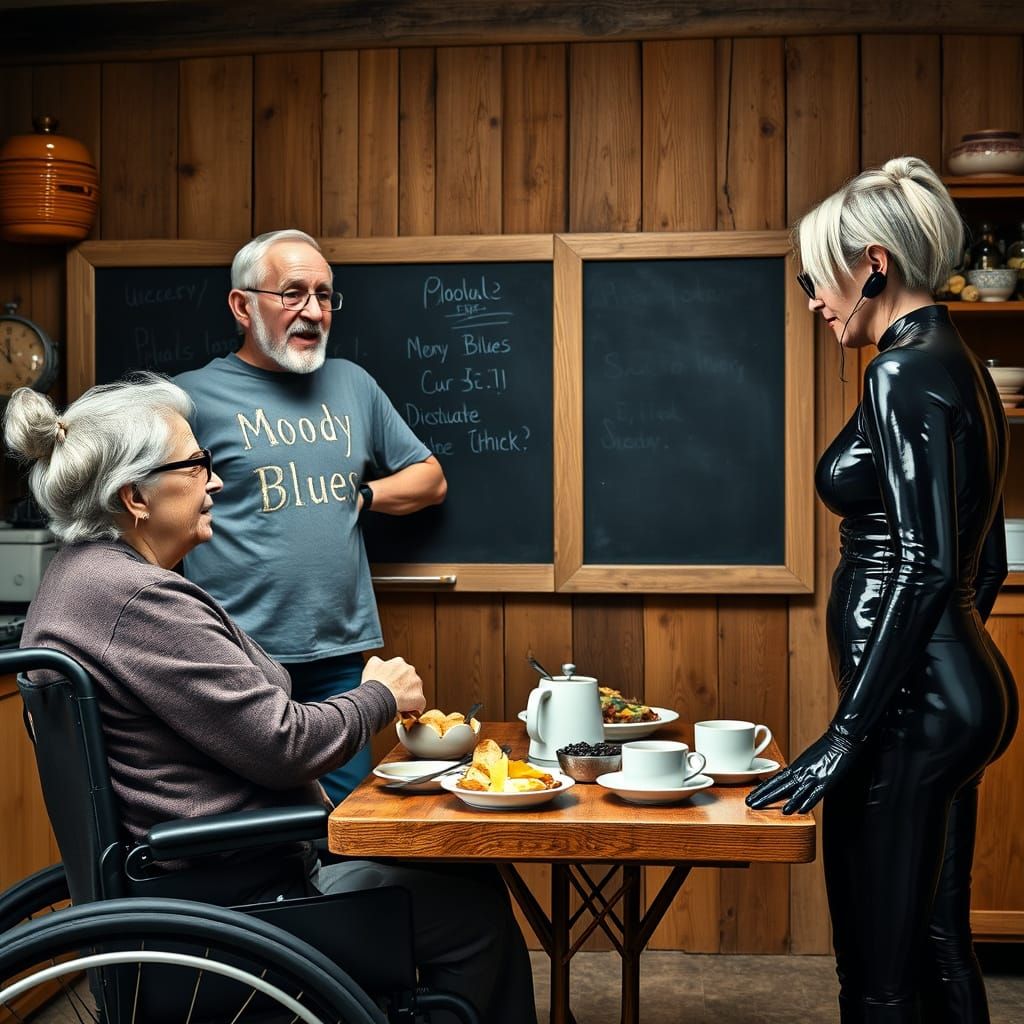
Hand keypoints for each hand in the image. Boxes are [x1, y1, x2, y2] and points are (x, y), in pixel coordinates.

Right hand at [364, 655, 424, 714]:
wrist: (378, 697)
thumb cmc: (374, 684)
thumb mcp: (371, 666)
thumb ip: (378, 662)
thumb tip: (380, 663)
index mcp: (399, 662)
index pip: (400, 670)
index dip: (395, 679)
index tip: (390, 685)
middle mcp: (410, 670)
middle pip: (409, 680)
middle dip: (403, 687)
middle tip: (393, 695)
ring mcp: (416, 683)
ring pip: (415, 691)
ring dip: (408, 696)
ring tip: (398, 704)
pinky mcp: (419, 698)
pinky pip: (418, 704)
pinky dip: (413, 708)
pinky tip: (405, 711)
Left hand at [745, 726, 859, 814]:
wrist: (841, 739)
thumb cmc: (825, 749)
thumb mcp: (807, 761)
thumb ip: (798, 772)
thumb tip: (789, 779)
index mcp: (796, 767)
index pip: (774, 780)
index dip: (762, 789)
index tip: (751, 795)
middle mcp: (801, 772)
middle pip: (778, 786)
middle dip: (763, 796)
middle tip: (750, 804)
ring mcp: (813, 776)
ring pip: (793, 791)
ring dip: (780, 801)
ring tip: (769, 809)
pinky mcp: (826, 781)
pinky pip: (814, 794)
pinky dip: (806, 802)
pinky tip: (799, 810)